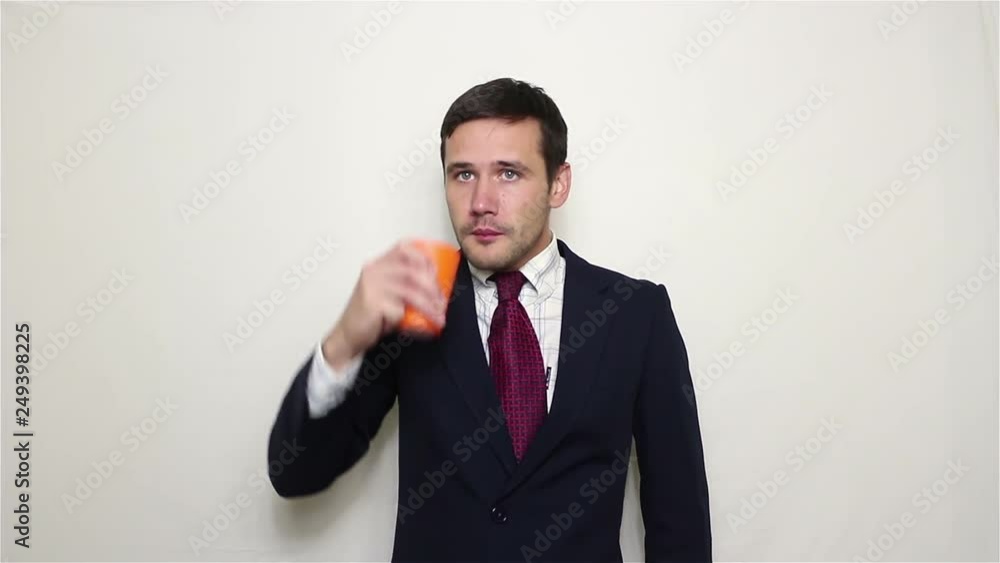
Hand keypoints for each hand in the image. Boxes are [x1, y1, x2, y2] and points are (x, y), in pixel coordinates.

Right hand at [322, 240, 446, 367]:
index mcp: (377, 265)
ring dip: (428, 305)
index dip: (424, 257)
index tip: (437, 272)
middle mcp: (373, 271)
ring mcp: (371, 286)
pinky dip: (413, 318)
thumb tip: (437, 285)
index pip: (403, 249)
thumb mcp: (388, 293)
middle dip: (432, 286)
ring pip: (410, 291)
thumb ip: (405, 284)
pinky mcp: (372, 303)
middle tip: (441, 301)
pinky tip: (419, 326)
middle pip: (411, 271)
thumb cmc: (371, 315)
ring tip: (437, 315)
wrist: (348, 335)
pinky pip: (400, 309)